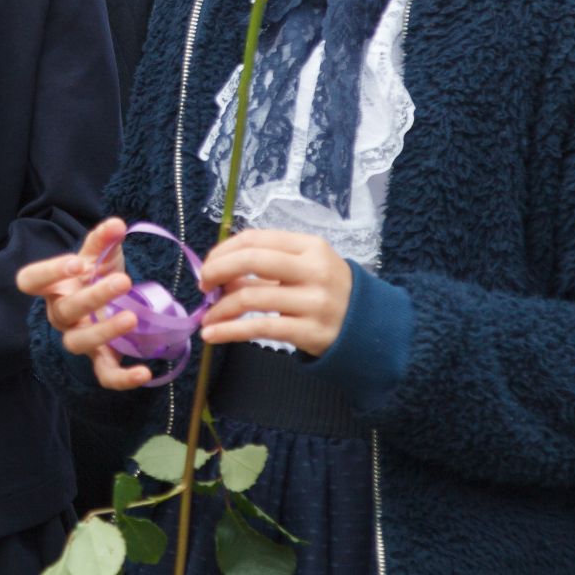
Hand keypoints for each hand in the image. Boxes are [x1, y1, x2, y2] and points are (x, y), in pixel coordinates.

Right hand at [15, 218, 152, 390]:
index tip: (77, 262)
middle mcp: (60, 315)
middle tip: (123, 281)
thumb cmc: (95, 276)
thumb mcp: (99, 256)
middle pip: (66, 310)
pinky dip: (123, 378)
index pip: (32, 280)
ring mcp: (77, 338)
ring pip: (80, 342)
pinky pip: (104, 375)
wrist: (107, 304)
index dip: (50, 272)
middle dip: (93, 296)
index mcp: (53, 286)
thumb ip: (104, 240)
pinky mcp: (98, 360)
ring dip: (104, 331)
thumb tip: (117, 224)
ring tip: (131, 319)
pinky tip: (144, 372)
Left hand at [197, 229, 352, 357]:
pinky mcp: (309, 332)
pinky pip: (259, 328)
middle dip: (217, 270)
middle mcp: (313, 270)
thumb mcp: (308, 266)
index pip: (256, 239)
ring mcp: (313, 302)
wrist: (371, 328)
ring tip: (207, 318)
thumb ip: (271, 263)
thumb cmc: (329, 292)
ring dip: (219, 308)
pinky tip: (212, 335)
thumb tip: (220, 271)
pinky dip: (229, 331)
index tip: (208, 265)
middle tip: (202, 286)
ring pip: (250, 297)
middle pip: (251, 260)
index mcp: (310, 247)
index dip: (224, 251)